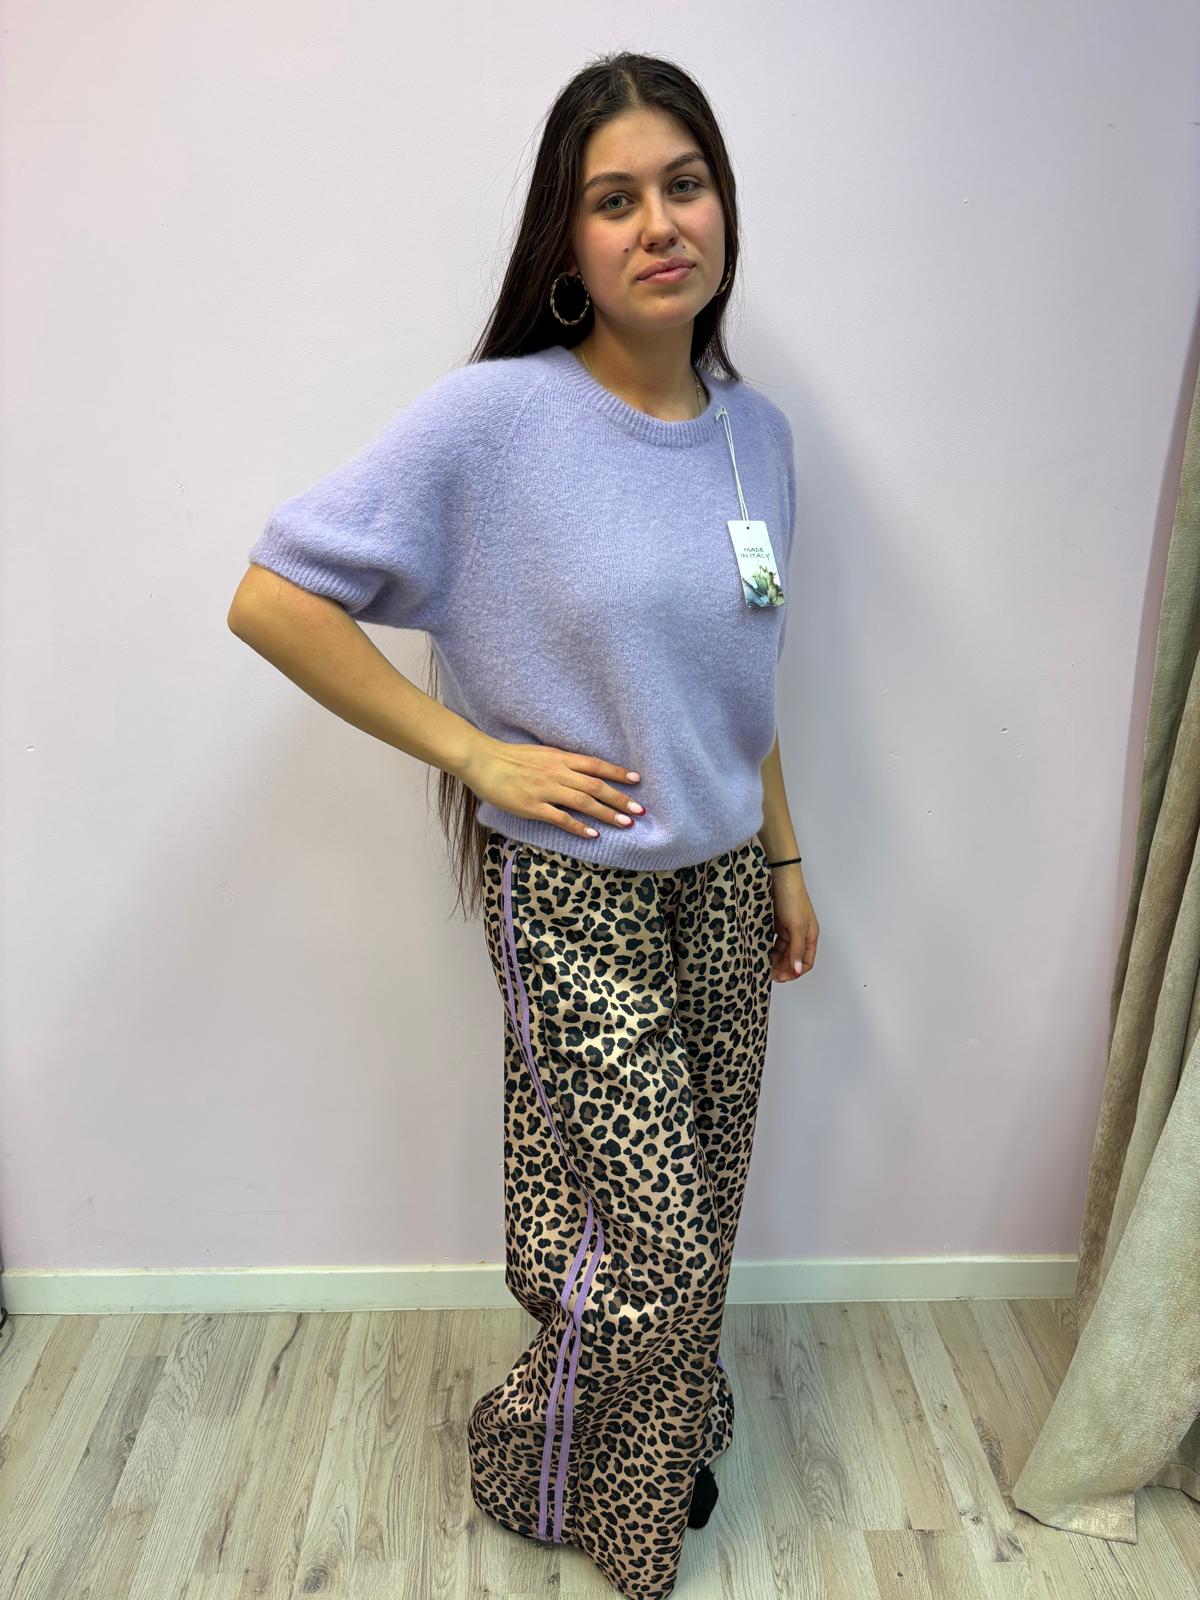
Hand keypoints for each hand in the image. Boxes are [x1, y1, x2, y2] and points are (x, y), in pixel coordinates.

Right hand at [460, 735, 643, 839]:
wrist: (482, 761)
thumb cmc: (509, 757)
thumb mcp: (541, 753)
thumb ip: (561, 762)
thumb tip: (580, 771)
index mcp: (560, 757)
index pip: (596, 765)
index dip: (617, 773)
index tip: (637, 780)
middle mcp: (558, 772)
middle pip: (596, 786)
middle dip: (620, 799)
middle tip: (640, 811)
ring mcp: (546, 790)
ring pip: (584, 803)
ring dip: (607, 814)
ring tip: (625, 824)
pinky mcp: (533, 807)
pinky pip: (561, 818)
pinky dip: (579, 827)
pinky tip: (594, 835)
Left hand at [767, 864, 817, 981]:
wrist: (779, 875)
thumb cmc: (792, 898)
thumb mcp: (796, 926)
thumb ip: (796, 949)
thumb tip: (798, 970)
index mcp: (810, 935)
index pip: (807, 961)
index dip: (795, 972)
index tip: (781, 977)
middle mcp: (800, 933)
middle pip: (793, 958)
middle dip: (783, 968)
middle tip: (768, 975)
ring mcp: (788, 929)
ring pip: (781, 951)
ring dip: (774, 960)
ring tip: (762, 966)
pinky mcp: (776, 923)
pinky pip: (773, 941)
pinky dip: (767, 949)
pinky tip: (759, 953)